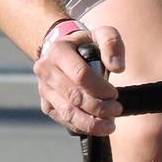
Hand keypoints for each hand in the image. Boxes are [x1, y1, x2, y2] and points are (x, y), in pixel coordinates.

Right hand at [34, 21, 123, 135]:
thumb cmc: (85, 44)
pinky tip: (97, 126)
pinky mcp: (47, 104)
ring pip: (67, 112)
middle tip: (116, 109)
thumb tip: (118, 67)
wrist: (63, 52)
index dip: (100, 88)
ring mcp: (44, 89)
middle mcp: (46, 70)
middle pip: (74, 96)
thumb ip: (111, 43)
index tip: (114, 94)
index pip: (80, 75)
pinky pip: (64, 120)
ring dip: (91, 122)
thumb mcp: (100, 34)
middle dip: (98, 107)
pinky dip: (82, 126)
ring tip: (109, 125)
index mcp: (58, 51)